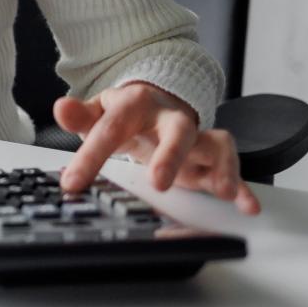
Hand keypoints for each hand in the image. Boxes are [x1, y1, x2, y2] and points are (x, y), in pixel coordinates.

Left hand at [53, 82, 260, 215]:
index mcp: (136, 105)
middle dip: (171, 154)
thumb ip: (81, 116)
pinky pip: (232, 167)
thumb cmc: (127, 115)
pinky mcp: (212, 155)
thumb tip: (60, 108)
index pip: (111, 129)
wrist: (159, 101)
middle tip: (159, 182)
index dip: (91, 156)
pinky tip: (247, 205)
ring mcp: (195, 137)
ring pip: (216, 144)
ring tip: (223, 191)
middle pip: (177, 130)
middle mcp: (170, 119)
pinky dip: (243, 186)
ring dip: (222, 167)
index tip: (73, 182)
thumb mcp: (100, 113)